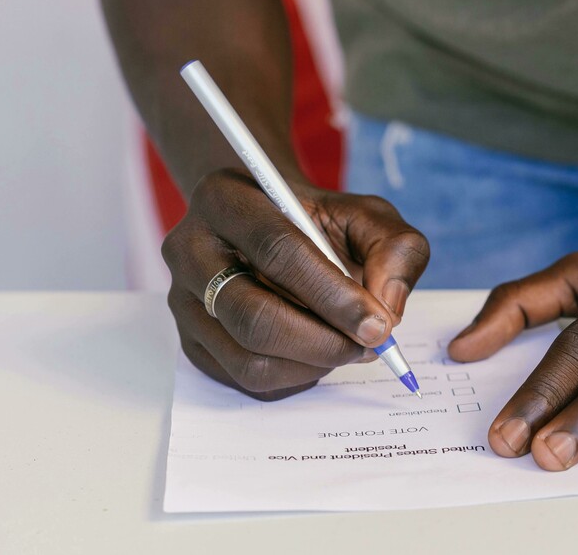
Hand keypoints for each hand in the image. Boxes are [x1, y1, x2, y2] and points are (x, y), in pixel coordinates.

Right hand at [163, 168, 428, 399]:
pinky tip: (318, 353)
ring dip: (312, 364)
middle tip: (369, 345)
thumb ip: (393, 249)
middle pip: (253, 315)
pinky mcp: (191, 341)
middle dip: (323, 342)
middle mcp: (190, 250)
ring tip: (347, 346)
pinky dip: (294, 376)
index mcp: (226, 199)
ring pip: (247, 357)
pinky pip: (243, 379)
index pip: (277, 250)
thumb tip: (387, 308)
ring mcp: (184, 301)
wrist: (269, 226)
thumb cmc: (318, 221)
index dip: (333, 294)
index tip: (379, 325)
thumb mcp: (367, 215)